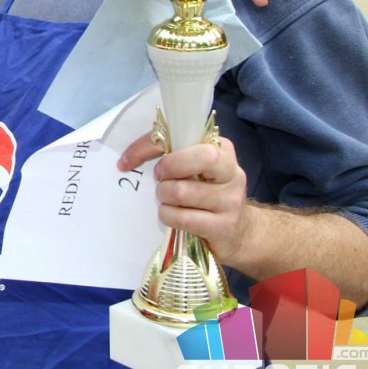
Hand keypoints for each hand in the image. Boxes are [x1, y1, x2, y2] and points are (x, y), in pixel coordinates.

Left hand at [119, 134, 251, 265]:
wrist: (239, 232)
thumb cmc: (207, 193)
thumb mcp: (196, 169)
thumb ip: (173, 155)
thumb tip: (130, 158)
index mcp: (221, 150)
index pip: (184, 136)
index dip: (150, 146)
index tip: (128, 160)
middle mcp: (231, 173)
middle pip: (201, 158)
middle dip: (168, 168)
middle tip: (160, 178)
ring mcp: (230, 201)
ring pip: (181, 192)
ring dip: (163, 196)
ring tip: (167, 198)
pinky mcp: (223, 227)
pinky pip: (182, 218)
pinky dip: (167, 215)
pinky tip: (172, 214)